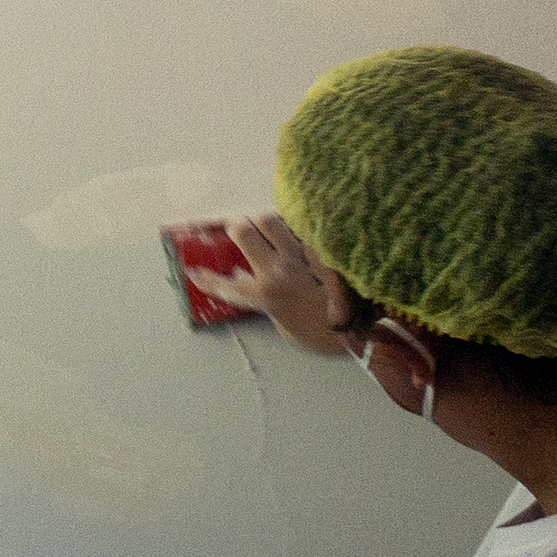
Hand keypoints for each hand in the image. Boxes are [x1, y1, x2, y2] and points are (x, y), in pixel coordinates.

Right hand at [206, 212, 354, 355]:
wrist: (364, 331)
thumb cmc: (323, 335)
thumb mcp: (285, 327)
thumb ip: (266, 302)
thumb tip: (250, 280)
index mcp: (265, 296)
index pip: (225, 284)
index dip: (206, 278)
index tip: (193, 271)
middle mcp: (277, 270)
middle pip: (244, 232)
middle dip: (236, 227)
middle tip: (237, 228)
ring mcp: (300, 255)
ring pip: (271, 220)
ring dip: (263, 221)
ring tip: (264, 223)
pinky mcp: (321, 247)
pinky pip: (300, 227)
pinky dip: (293, 226)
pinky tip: (295, 230)